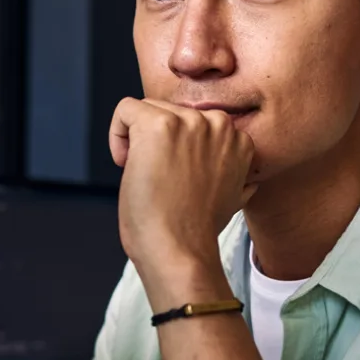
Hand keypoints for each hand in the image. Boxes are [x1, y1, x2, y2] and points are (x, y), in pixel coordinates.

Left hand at [108, 97, 258, 276]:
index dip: (179, 150)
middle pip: (172, 112)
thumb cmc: (198, 232)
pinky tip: (125, 164)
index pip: (197, 124)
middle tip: (158, 180)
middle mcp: (218, 124)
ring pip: (149, 110)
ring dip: (138, 141)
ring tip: (145, 176)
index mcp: (239, 139)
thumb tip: (243, 179)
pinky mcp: (158, 125)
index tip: (176, 179)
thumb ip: (235, 176)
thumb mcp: (232, 199)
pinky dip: (116, 133)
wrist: (181, 250)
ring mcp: (189, 122)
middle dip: (158, 144)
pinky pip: (126, 109)